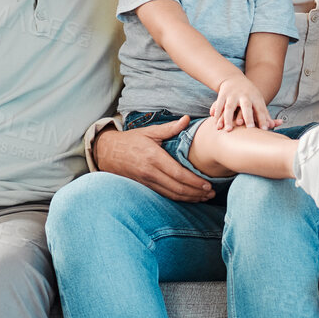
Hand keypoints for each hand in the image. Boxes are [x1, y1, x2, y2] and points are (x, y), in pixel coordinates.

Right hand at [95, 119, 215, 201]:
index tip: (207, 184)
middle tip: (211, 193)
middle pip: (177, 188)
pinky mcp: (145, 186)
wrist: (107, 152)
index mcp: (154, 157)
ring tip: (204, 197)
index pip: (178, 174)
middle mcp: (150, 172)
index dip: (194, 182)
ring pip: (172, 194)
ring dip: (189, 198)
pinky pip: (165, 195)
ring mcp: (147, 182)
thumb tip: (186, 119)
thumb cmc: (130, 140)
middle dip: (196, 193)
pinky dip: (179, 198)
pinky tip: (189, 198)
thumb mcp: (149, 131)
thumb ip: (170, 128)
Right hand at [210, 72, 273, 130]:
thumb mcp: (258, 101)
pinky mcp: (222, 95)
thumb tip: (272, 126)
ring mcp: (232, 94)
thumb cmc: (250, 95)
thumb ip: (264, 114)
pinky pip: (219, 105)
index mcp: (255, 97)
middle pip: (246, 106)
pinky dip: (217, 114)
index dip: (263, 119)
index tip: (265, 129)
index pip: (260, 109)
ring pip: (229, 107)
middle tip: (250, 128)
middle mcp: (244, 95)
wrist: (234, 79)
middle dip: (248, 117)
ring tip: (228, 130)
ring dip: (228, 119)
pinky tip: (216, 124)